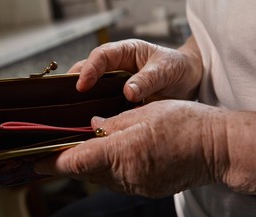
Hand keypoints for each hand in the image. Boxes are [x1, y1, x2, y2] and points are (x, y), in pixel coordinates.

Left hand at [34, 100, 227, 197]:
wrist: (218, 148)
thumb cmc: (186, 124)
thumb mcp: (145, 112)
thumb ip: (113, 123)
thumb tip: (92, 128)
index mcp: (123, 152)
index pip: (76, 162)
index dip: (52, 162)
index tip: (35, 162)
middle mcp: (127, 175)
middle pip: (86, 172)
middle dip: (70, 161)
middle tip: (59, 149)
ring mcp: (137, 186)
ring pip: (101, 178)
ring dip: (90, 165)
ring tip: (86, 148)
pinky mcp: (146, 190)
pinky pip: (118, 181)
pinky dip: (109, 170)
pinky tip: (114, 156)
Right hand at [68, 38, 202, 101]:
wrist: (189, 81)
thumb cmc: (177, 67)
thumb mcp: (166, 69)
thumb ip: (148, 79)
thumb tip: (128, 92)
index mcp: (126, 52)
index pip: (101, 56)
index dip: (89, 69)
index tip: (82, 84)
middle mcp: (117, 68)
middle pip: (88, 71)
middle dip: (75, 82)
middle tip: (66, 99)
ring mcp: (116, 85)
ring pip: (93, 90)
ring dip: (82, 100)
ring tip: (71, 114)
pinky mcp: (120, 101)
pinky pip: (104, 106)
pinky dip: (96, 113)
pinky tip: (91, 124)